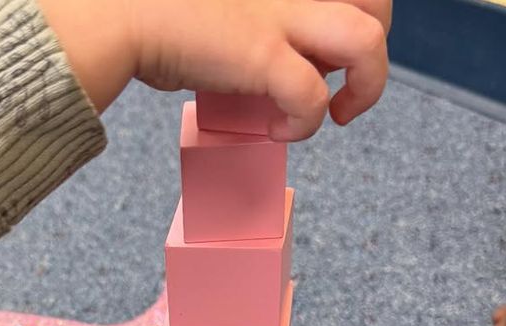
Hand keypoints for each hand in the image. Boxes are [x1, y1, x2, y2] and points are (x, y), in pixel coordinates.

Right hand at [38, 0, 388, 138]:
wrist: (126, 19)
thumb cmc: (162, 13)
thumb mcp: (228, 7)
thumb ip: (258, 18)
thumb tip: (272, 54)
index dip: (355, 15)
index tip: (328, 51)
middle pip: (379, 1)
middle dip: (374, 48)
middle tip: (344, 80)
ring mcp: (283, 15)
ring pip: (369, 42)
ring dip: (367, 86)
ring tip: (340, 113)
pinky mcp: (263, 55)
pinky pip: (313, 99)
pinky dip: (306, 126)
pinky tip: (280, 133)